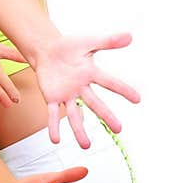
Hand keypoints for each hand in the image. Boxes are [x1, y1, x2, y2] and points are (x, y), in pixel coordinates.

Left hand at [31, 32, 139, 146]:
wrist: (46, 50)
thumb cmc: (69, 47)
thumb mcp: (87, 42)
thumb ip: (107, 41)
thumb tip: (130, 36)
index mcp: (91, 74)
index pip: (109, 82)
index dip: (123, 90)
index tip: (137, 99)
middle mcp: (81, 88)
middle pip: (95, 104)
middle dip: (106, 116)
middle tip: (119, 130)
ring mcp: (67, 95)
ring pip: (75, 115)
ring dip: (79, 130)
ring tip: (86, 146)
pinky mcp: (52, 98)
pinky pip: (53, 114)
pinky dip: (54, 126)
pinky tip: (55, 139)